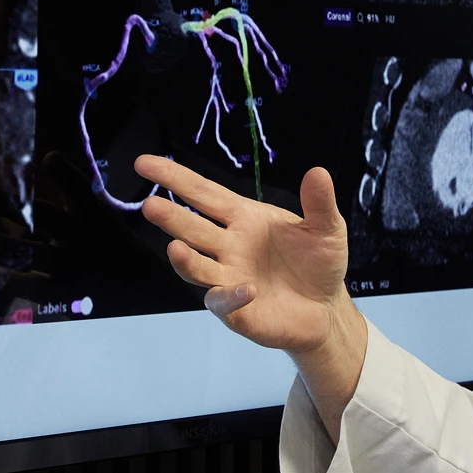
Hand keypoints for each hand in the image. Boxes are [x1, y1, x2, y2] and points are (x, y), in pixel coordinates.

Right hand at [135, 156, 366, 437]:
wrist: (326, 308)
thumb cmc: (318, 263)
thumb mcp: (327, 228)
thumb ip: (319, 203)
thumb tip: (318, 171)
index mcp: (244, 218)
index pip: (204, 194)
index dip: (176, 177)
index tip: (145, 162)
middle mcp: (229, 246)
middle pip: (193, 227)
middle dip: (171, 216)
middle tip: (149, 204)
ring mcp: (229, 278)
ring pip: (198, 267)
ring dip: (185, 259)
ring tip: (174, 248)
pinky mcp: (238, 310)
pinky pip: (226, 302)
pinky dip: (230, 295)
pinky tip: (244, 287)